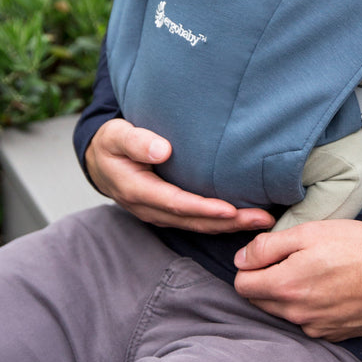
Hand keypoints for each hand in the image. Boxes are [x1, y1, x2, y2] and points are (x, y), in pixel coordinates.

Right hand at [85, 119, 274, 232]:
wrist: (100, 159)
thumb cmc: (111, 143)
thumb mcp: (117, 136)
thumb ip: (137, 141)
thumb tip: (163, 150)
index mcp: (137, 190)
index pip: (176, 203)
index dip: (204, 209)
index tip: (230, 209)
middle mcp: (150, 208)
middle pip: (193, 220)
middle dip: (228, 222)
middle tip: (261, 219)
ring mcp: (159, 212)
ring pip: (197, 224)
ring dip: (229, 225)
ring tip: (261, 221)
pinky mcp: (168, 210)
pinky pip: (195, 220)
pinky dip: (219, 222)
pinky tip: (241, 218)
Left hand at [233, 220, 361, 341]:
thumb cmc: (354, 247)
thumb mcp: (309, 232)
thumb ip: (269, 246)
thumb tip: (241, 259)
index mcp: (286, 285)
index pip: (242, 285)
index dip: (250, 266)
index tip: (268, 253)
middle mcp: (295, 313)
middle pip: (259, 300)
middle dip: (266, 280)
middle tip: (292, 259)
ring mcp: (313, 327)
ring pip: (281, 312)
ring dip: (286, 294)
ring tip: (312, 272)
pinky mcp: (330, 335)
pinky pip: (305, 322)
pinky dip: (307, 307)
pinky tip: (326, 288)